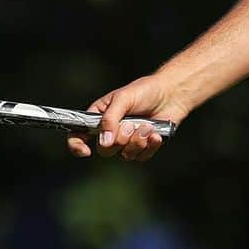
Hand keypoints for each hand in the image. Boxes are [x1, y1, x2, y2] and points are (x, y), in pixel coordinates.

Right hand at [66, 74, 189, 161]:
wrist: (171, 94)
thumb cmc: (144, 91)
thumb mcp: (123, 98)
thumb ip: (110, 118)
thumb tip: (104, 142)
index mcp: (99, 117)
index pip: (79, 135)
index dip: (77, 146)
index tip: (86, 151)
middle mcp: (111, 131)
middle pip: (105, 150)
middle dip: (120, 139)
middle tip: (131, 124)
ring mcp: (127, 140)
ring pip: (125, 155)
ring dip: (137, 141)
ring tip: (147, 125)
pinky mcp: (143, 146)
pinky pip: (142, 157)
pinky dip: (150, 145)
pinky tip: (156, 133)